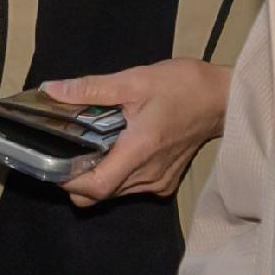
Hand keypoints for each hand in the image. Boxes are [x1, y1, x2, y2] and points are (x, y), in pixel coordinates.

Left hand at [46, 58, 228, 206]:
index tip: (52, 163)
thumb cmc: (182, 86)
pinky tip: (118, 148)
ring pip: (114, 193)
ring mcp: (158, 183)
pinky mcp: (165, 184)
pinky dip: (117, 175)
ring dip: (97, 176)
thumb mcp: (134, 80)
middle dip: (77, 178)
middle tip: (66, 150)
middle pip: (100, 194)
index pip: (95, 186)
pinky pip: (130, 188)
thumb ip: (91, 88)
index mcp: (139, 151)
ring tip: (92, 145)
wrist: (222, 99)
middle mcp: (147, 175)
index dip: (68, 181)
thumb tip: (51, 90)